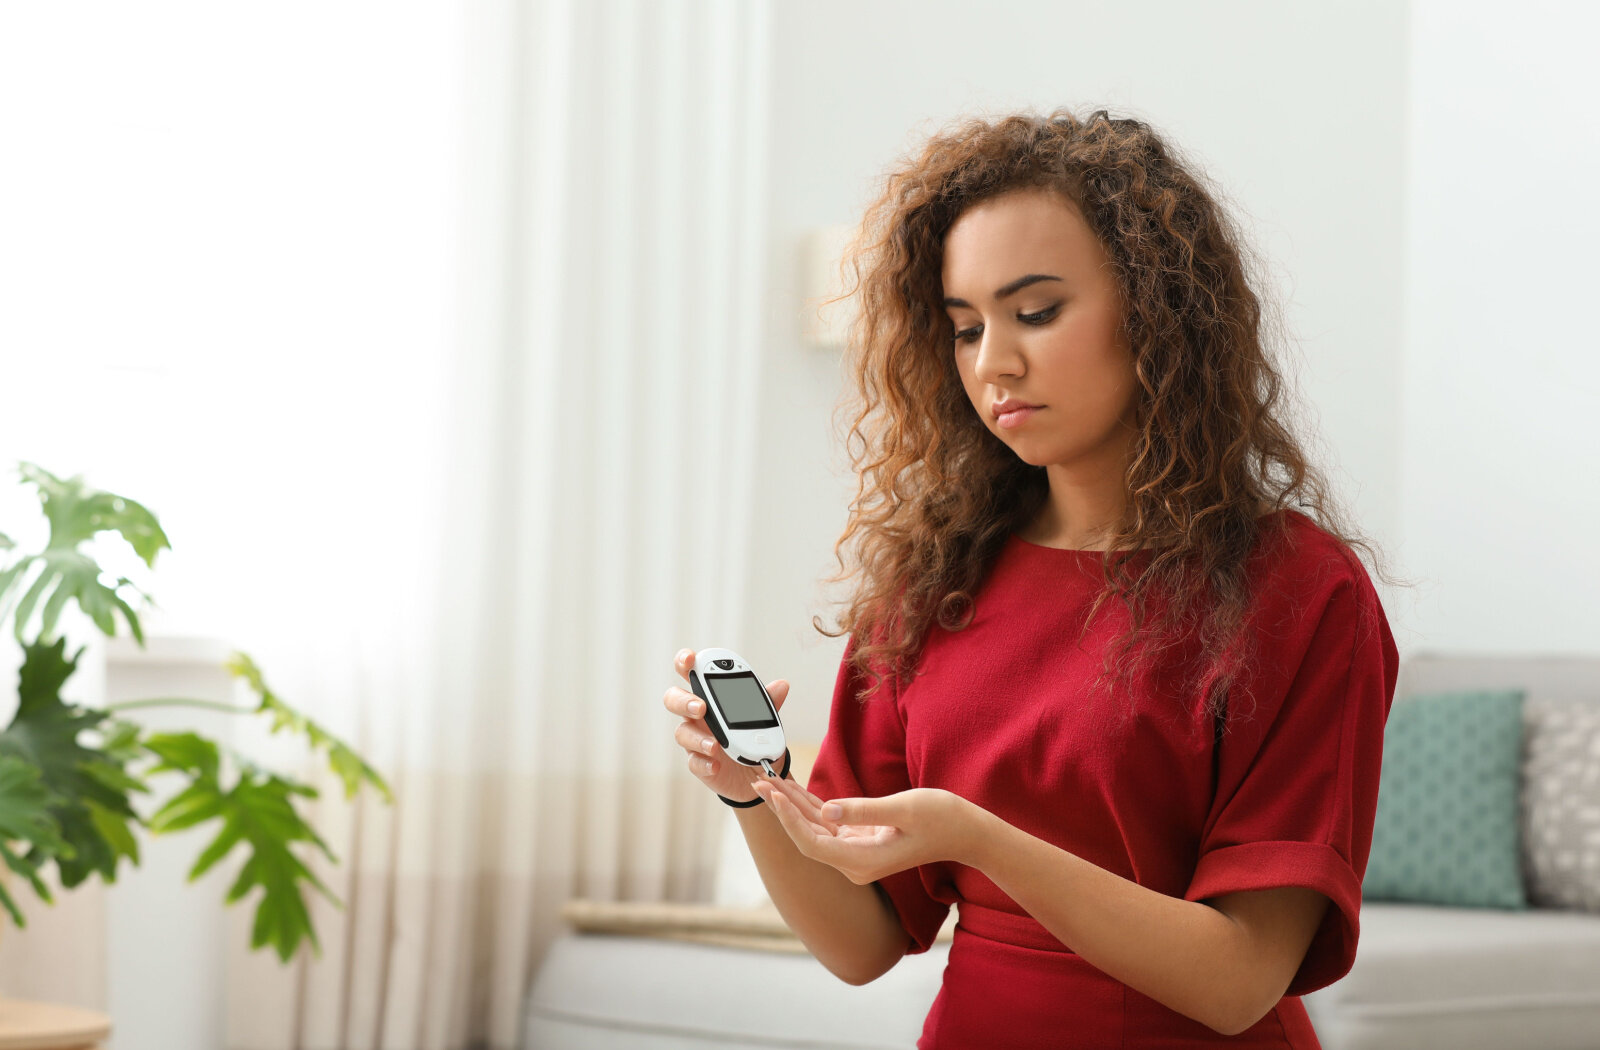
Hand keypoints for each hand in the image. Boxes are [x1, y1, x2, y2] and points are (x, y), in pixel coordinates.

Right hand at [663, 648, 788, 803]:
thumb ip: (768, 703)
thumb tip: (782, 685)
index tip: (690, 659)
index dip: (685, 662)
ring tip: (715, 745)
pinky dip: (704, 763)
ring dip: (697, 738)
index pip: (691, 673)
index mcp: (710, 696)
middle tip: (701, 707)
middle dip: (683, 700)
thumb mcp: (764, 718)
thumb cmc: (753, 736)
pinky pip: (693, 762)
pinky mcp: (699, 763)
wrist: (757, 772)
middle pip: (674, 699)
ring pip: (682, 732)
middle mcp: (697, 716)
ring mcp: (695, 739)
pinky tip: (716, 765)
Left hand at [753, 775, 976, 884]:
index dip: (788, 819)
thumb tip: (826, 811)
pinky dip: (810, 804)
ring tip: (768, 778)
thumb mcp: (904, 809)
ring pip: (814, 828)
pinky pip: (827, 823)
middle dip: (781, 808)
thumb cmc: (941, 818)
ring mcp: (856, 852)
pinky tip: (792, 787)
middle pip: (806, 836)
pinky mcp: (861, 839)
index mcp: (862, 860)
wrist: (966, 832)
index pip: (811, 843)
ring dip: (792, 804)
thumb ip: (864, 810)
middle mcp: (854, 861)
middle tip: (758, 779)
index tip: (773, 793)